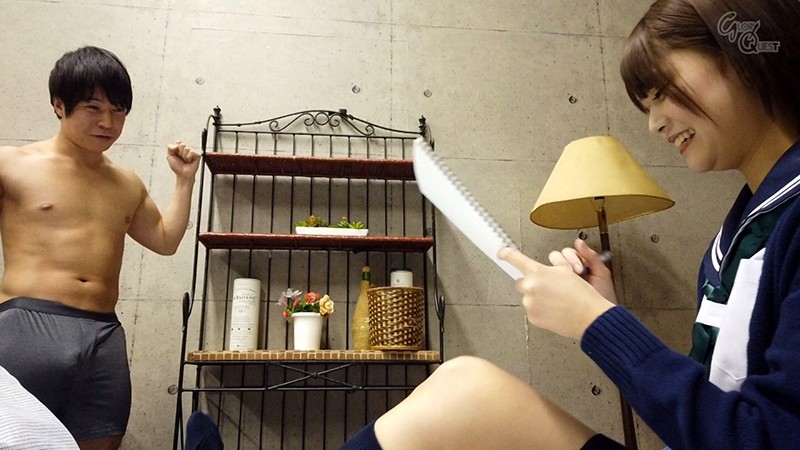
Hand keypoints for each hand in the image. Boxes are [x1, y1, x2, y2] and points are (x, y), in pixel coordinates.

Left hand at [166, 141, 200, 179]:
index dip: (176, 148)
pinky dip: (189, 157)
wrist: (182, 175)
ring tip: (185, 161)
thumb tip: (176, 144)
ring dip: (184, 156)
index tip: (176, 154)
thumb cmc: (177, 167)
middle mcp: (186, 150)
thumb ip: (170, 147)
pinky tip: (189, 161)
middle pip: (182, 144)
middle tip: (181, 158)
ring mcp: (192, 152)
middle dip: (179, 152)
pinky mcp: (197, 155)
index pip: (178, 142)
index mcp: (180, 149)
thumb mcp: (169, 156)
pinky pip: (192, 152)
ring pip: (187, 148)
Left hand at [498, 243, 615, 339]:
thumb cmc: (581, 294)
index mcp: (538, 272)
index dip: (507, 254)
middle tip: (549, 289)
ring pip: (528, 297)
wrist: (588, 316)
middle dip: (532, 284)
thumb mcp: (564, 272)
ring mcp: (530, 303)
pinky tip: (554, 310)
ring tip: (555, 302)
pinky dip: (541, 310)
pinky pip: (532, 310)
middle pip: (522, 282)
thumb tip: (537, 273)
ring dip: (537, 298)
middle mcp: (530, 287)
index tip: (502, 252)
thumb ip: (546, 270)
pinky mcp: (532, 317)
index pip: (517, 259)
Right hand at [548, 239, 616, 302]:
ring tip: (570, 281)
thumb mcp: (602, 274)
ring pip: (548, 269)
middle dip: (565, 263)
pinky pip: (545, 283)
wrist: (600, 317)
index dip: (572, 257)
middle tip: (576, 273)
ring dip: (558, 272)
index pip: (566, 253)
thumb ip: (592, 256)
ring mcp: (558, 283)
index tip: (580, 267)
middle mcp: (566, 273)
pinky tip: (561, 289)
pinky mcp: (552, 294)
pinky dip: (551, 283)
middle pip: (555, 257)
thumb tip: (579, 242)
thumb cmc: (604, 298)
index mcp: (578, 266)